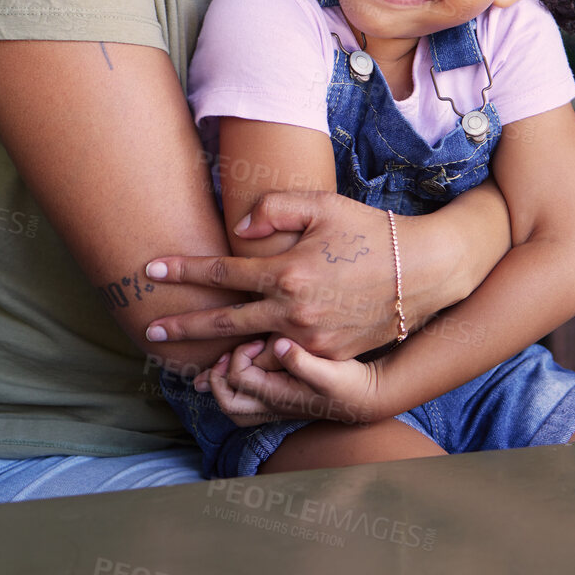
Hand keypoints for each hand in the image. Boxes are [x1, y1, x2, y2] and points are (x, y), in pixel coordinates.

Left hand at [143, 192, 403, 359]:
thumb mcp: (323, 204)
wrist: (424, 271)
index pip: (220, 273)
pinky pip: (283, 366)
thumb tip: (239, 230)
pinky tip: (239, 370)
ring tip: (186, 366)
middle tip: (151, 329)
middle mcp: (293, 312)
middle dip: (183, 327)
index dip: (182, 271)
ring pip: (250, 354)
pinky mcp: (329, 356)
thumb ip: (274, 208)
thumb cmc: (371, 230)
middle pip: (224, 324)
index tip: (150, 270)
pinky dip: (257, 369)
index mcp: (286, 272)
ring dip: (214, 360)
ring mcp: (311, 340)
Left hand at [206, 337, 387, 427]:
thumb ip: (302, 361)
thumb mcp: (329, 371)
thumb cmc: (350, 384)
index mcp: (279, 396)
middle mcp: (273, 406)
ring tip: (230, 361)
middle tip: (227, 354)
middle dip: (217, 377)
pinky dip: (237, 387)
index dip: (239, 355)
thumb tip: (279, 345)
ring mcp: (276, 407)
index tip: (258, 340)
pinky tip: (247, 365)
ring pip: (235, 407)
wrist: (367, 398)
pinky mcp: (282, 401)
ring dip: (224, 385)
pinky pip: (247, 402)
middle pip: (227, 402)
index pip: (237, 378)